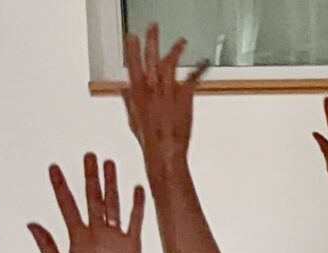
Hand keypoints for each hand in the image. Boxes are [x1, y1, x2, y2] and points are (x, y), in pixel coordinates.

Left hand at [29, 154, 145, 252]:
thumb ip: (45, 245)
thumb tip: (30, 223)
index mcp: (76, 235)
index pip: (66, 204)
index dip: (60, 186)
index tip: (53, 167)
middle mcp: (95, 231)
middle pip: (92, 197)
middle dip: (89, 176)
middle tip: (87, 155)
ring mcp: (114, 236)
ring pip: (112, 203)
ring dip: (111, 184)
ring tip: (109, 163)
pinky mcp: (131, 244)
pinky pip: (134, 220)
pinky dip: (136, 205)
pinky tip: (137, 188)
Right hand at [121, 25, 206, 164]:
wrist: (165, 150)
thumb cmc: (149, 139)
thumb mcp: (133, 118)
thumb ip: (128, 100)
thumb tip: (123, 90)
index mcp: (138, 92)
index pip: (133, 64)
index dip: (133, 49)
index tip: (133, 36)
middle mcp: (153, 88)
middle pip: (151, 58)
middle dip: (152, 40)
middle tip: (153, 27)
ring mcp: (169, 91)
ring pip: (171, 64)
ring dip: (176, 50)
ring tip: (181, 41)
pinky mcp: (185, 97)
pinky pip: (193, 78)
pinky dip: (200, 69)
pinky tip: (204, 63)